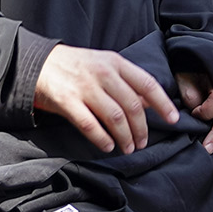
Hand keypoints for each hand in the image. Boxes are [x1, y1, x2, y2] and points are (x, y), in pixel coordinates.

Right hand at [35, 44, 178, 152]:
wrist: (38, 63)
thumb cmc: (77, 66)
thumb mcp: (105, 65)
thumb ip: (126, 82)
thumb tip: (149, 102)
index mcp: (116, 63)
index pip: (147, 84)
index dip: (163, 103)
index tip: (174, 119)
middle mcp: (103, 74)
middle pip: (133, 106)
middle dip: (142, 129)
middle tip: (143, 143)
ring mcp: (85, 88)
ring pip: (115, 118)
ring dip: (125, 137)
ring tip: (128, 148)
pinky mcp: (67, 102)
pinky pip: (91, 126)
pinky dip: (102, 140)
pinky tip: (108, 147)